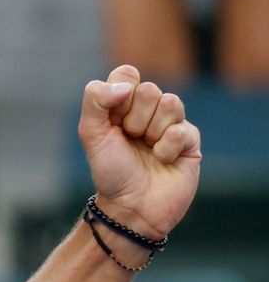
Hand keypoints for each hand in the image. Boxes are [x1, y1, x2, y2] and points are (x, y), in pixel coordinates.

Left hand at [78, 65, 200, 241]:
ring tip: (147, 151)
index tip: (113, 119)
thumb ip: (96, 100)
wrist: (131, 208)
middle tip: (130, 140)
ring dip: (152, 131)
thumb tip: (125, 85)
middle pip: (149, 89)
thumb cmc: (110, 172)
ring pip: (171, 103)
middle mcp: (147, 112)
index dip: (120, 93)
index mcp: (121, 106)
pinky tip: (163, 160)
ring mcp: (170, 125)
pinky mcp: (190, 141)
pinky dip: (167, 147)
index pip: (127, 74)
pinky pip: (183, 129)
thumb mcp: (91, 134)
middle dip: (134, 118)